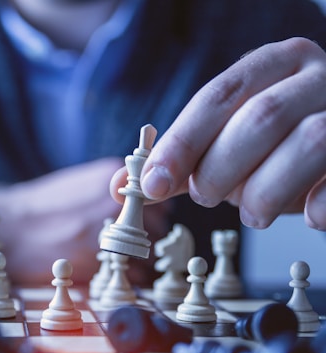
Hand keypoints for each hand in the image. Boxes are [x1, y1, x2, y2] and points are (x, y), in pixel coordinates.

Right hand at [0, 157, 167, 285]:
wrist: (11, 229)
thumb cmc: (43, 208)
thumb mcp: (80, 183)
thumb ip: (113, 190)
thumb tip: (142, 203)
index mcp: (112, 178)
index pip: (159, 199)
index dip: (151, 215)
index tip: (139, 224)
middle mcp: (116, 203)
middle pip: (158, 227)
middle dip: (145, 239)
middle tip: (123, 245)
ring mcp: (110, 232)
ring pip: (149, 254)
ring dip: (138, 261)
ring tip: (113, 260)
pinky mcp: (100, 261)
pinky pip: (135, 275)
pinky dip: (129, 279)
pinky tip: (107, 272)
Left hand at [115, 38, 325, 229]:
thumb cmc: (271, 148)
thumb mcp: (222, 146)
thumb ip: (176, 163)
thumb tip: (119, 186)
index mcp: (271, 66)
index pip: (217, 97)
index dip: (181, 143)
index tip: (152, 183)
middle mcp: (314, 78)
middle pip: (260, 118)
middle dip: (221, 168)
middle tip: (207, 195)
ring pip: (308, 143)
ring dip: (264, 192)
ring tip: (252, 213)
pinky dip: (318, 205)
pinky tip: (306, 215)